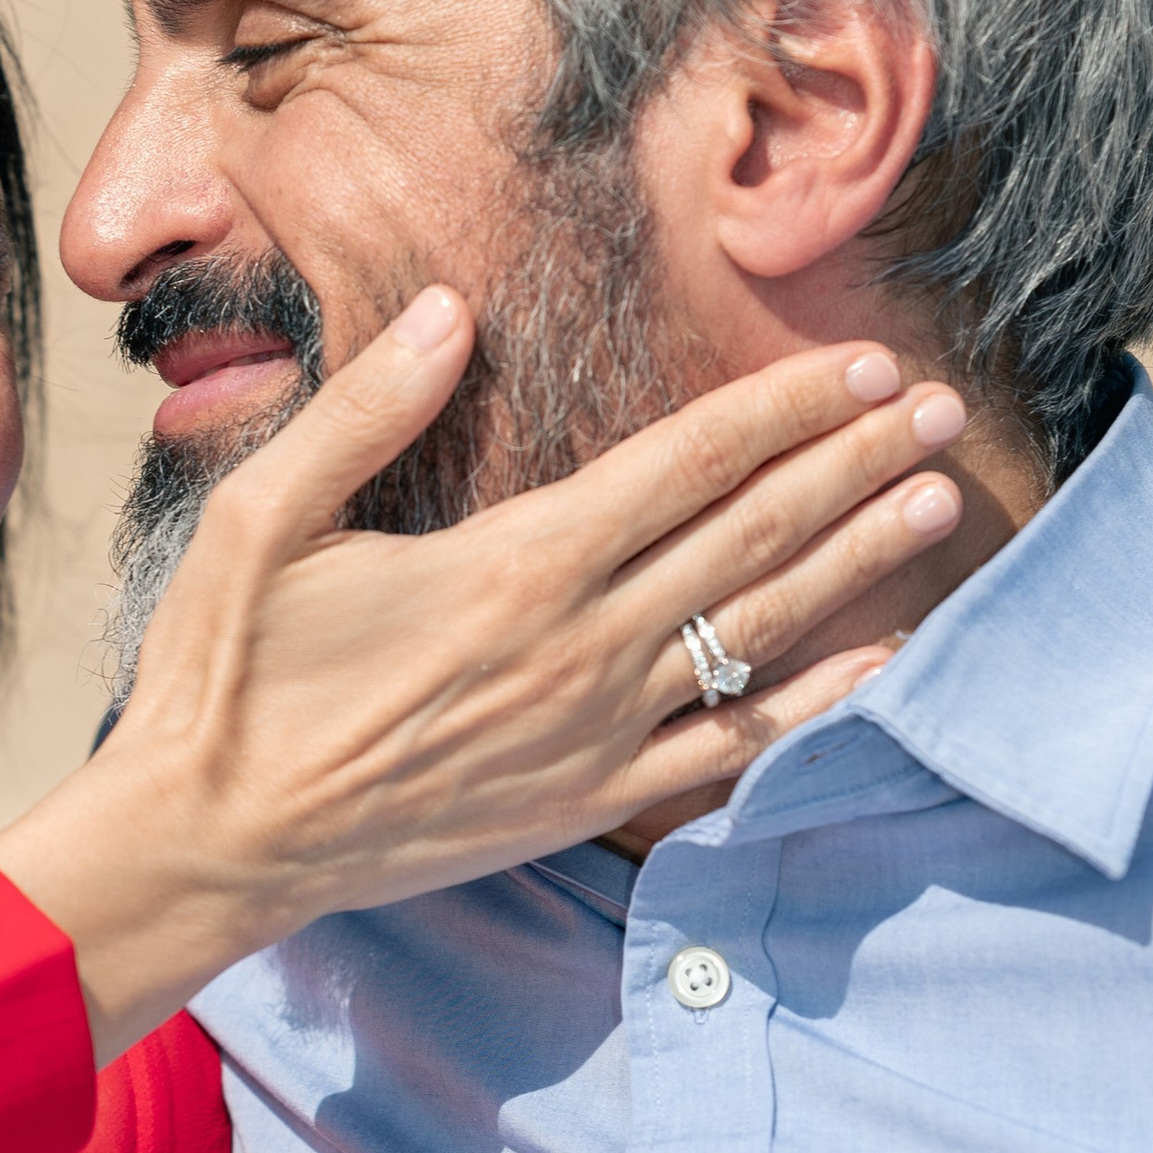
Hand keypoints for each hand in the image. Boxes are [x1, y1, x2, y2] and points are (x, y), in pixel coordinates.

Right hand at [0, 288, 960, 1060]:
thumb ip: (364, 410)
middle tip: (942, 409)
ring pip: (759, 635)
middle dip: (855, 466)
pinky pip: (729, 754)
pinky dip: (815, 708)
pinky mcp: (582, 802)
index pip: (685, 464)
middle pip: (749, 537)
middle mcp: (575, 648)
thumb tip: (446, 310)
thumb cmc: (223, 675)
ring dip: (858, 563)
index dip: (786, 409)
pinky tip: (882, 666)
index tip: (865, 364)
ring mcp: (591, 734)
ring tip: (940, 504)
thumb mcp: (261, 519)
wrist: (209, 843)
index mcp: (510, 566)